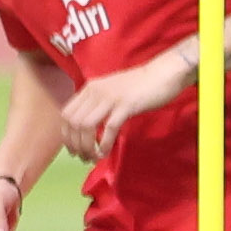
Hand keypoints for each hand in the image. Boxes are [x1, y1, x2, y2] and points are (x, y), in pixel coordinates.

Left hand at [58, 52, 195, 161]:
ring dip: (87, 146)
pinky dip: (104, 143)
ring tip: (93, 157)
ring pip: (86, 126)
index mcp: (89, 88)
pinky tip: (105, 152)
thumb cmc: (140, 84)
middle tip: (83, 157)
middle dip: (75, 144)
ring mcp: (110, 97)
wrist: (165, 72)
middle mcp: (95, 92)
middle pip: (73, 123)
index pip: (66, 114)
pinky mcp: (126, 104)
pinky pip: (109, 128)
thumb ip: (98, 104)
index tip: (73, 148)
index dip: (66, 134)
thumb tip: (87, 126)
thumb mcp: (111, 91)